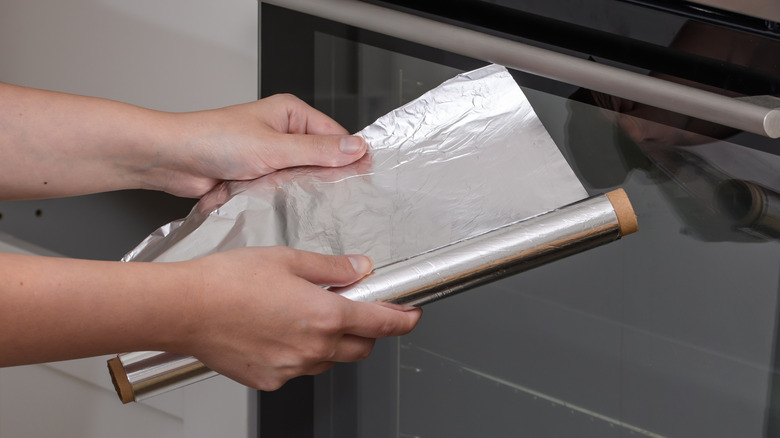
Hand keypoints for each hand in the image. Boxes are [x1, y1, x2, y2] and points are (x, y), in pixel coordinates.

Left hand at [151, 94, 367, 197]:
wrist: (172, 160)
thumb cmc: (213, 139)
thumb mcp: (273, 146)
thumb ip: (317, 150)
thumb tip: (356, 148)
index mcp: (291, 113)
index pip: (334, 135)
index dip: (349, 156)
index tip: (364, 177)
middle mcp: (282, 133)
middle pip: (320, 158)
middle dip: (324, 176)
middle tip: (337, 196)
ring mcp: (270, 157)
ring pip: (301, 178)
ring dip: (300, 190)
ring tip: (306, 201)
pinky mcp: (258, 178)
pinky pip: (282, 192)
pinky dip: (283, 200)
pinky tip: (286, 208)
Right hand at [178, 247, 421, 390]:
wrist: (184, 308)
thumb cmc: (228, 281)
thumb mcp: (289, 259)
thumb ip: (332, 267)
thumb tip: (360, 268)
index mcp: (325, 315)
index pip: (381, 323)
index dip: (403, 319)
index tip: (411, 315)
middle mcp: (314, 348)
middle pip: (361, 347)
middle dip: (367, 331)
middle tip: (354, 309)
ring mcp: (292, 369)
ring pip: (329, 361)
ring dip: (331, 342)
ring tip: (304, 316)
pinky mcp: (270, 380)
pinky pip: (298, 370)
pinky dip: (300, 354)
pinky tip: (278, 332)